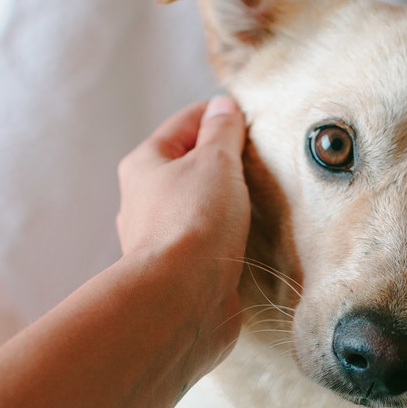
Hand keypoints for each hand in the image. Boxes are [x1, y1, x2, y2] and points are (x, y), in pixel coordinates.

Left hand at [115, 97, 250, 368]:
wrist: (183, 300)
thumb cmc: (194, 224)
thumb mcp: (216, 161)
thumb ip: (223, 131)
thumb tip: (223, 107)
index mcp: (145, 164)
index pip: (184, 123)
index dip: (218, 114)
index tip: (250, 116)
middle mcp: (144, 201)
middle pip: (188, 166)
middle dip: (223, 161)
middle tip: (261, 159)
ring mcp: (160, 239)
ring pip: (197, 208)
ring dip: (227, 204)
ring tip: (261, 200)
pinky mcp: (180, 272)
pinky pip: (207, 244)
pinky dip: (227, 238)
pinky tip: (250, 240)